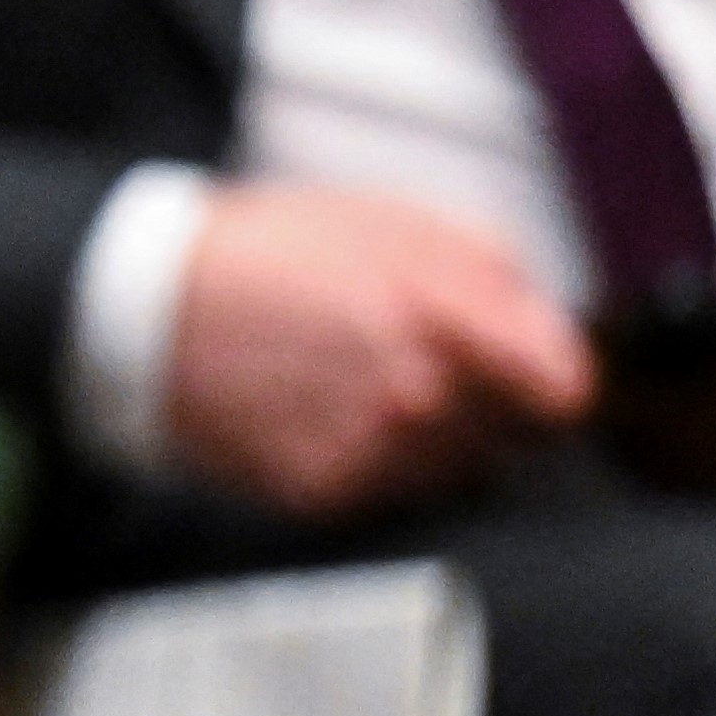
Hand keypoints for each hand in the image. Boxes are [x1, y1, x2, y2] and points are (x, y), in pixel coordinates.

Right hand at [160, 185, 590, 513]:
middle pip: (516, 438)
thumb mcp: (400, 222)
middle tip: (433, 363)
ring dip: (439, 437)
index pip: (563, 392)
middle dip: (491, 401)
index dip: (553, 377)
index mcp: (440, 316)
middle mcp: (411, 396)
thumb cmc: (276, 253)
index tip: (534, 368)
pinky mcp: (322, 493)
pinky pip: (394, 491)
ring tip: (375, 387)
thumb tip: (551, 332)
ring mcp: (366, 453)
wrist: (152, 310)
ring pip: (458, 470)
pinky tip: (334, 414)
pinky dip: (380, 460)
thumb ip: (497, 278)